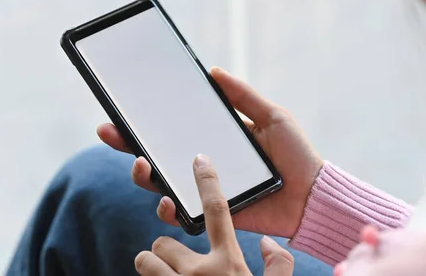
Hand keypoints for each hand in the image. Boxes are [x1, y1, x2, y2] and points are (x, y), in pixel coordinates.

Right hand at [98, 67, 322, 237]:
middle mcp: (203, 166)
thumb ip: (243, 96)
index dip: (146, 122)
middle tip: (109, 132)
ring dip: (143, 176)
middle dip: (128, 145)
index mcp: (214, 141)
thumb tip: (212, 71)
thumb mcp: (272, 116)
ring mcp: (205, 191)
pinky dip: (169, 210)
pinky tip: (167, 201)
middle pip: (157, 156)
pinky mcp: (213, 215)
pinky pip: (183, 215)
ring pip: (161, 185)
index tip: (122, 111)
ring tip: (141, 165)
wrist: (314, 196)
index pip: (172, 130)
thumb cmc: (296, 155)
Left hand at [135, 154, 294, 275]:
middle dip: (166, 248)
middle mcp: (198, 275)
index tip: (199, 160)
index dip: (208, 181)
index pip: (218, 211)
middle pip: (164, 240)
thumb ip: (279, 266)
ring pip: (145, 260)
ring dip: (151, 265)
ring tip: (163, 275)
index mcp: (229, 266)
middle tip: (177, 262)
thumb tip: (265, 240)